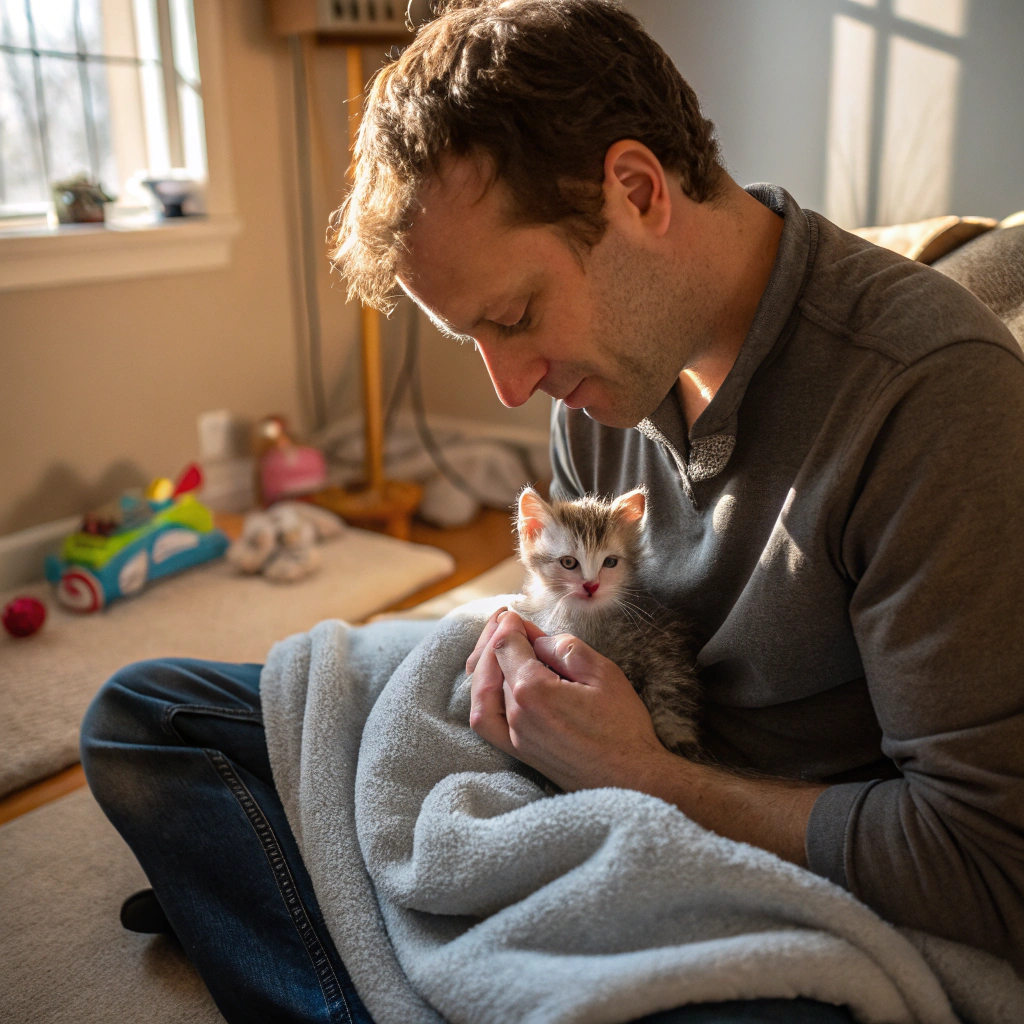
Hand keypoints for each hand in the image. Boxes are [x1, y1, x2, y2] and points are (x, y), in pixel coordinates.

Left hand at [468, 609, 673, 792]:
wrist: (630, 778)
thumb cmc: (622, 726)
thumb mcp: (603, 672)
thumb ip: (565, 648)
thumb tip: (536, 639)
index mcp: (533, 691)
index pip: (506, 647)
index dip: (509, 626)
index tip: (516, 614)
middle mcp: (516, 715)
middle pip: (491, 667)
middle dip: (493, 639)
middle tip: (502, 620)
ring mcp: (514, 737)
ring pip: (481, 693)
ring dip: (483, 665)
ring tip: (492, 645)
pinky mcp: (518, 752)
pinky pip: (485, 722)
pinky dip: (480, 697)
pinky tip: (489, 684)